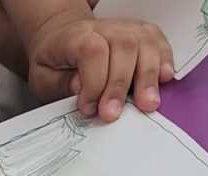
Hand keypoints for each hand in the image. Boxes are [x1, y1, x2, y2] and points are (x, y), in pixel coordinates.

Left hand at [27, 13, 173, 120]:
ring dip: (148, 76)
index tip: (89, 108)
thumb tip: (80, 88)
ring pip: (145, 43)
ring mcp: (126, 29)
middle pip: (123, 46)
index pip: (92, 51)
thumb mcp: (43, 78)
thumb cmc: (55, 64)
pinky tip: (165, 79)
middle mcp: (104, 29)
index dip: (93, 82)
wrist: (64, 42)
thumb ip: (59, 84)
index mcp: (75, 37)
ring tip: (147, 104)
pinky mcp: (142, 37)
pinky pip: (159, 43)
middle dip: (120, 84)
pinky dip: (165, 60)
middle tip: (114, 114)